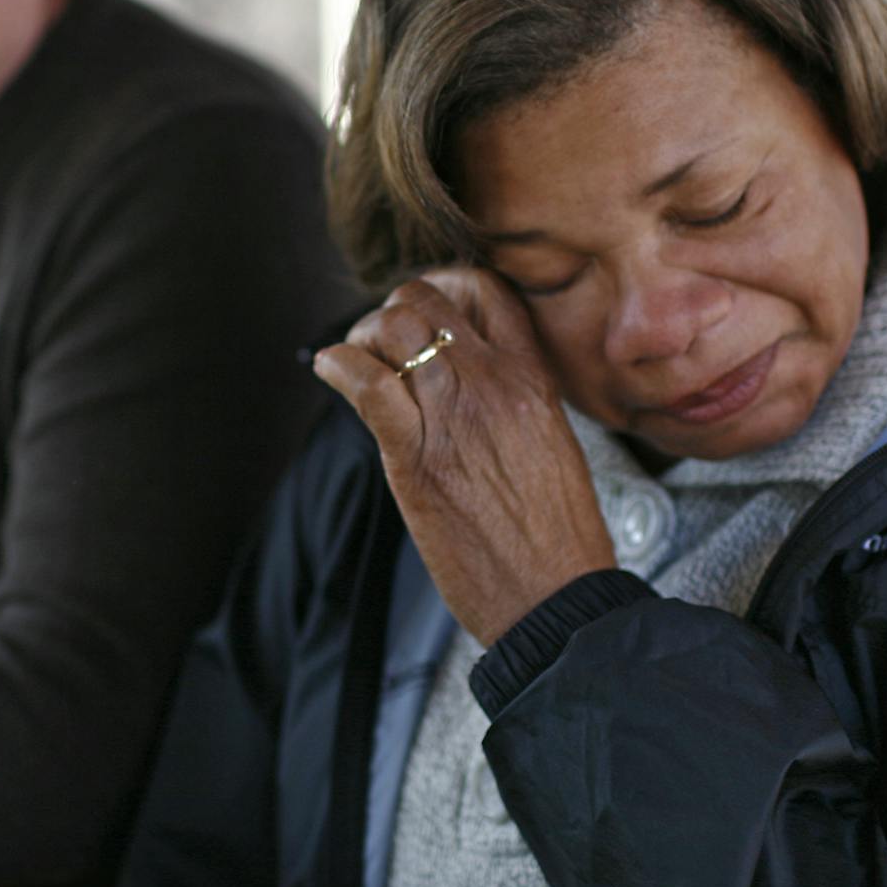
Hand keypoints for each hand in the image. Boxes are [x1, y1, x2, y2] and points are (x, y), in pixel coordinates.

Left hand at [312, 268, 615, 644]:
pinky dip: (337, 366)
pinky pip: (367, 385)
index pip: (486, 292)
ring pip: (393, 329)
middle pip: (426, 301)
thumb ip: (513, 405)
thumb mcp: (552, 446)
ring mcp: (455, 418)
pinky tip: (328, 369)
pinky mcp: (417, 459)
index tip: (422, 314)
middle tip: (380, 348)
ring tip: (356, 364)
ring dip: (362, 338)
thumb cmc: (556, 537)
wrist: (558, 598)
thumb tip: (471, 387)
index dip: (442, 288)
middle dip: (390, 313)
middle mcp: (494, 386)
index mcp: (532, 380)